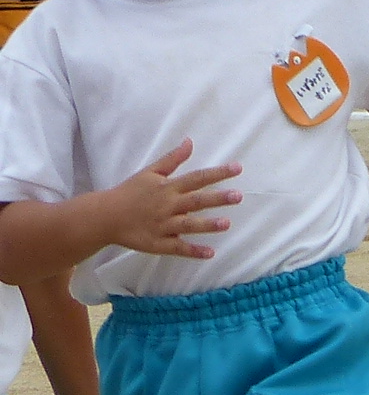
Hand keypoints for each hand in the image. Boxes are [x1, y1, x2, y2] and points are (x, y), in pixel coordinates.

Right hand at [102, 141, 240, 260]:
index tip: (238, 169)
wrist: (104, 216)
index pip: (197, 178)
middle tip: (238, 196)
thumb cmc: (130, 192)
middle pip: (195, 201)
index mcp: (167, 188)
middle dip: (217, 199)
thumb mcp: (150, 172)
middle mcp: (167, 206)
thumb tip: (190, 141)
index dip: (217, 173)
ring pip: (188, 226)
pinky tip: (210, 253)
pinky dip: (193, 252)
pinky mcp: (158, 244)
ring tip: (226, 224)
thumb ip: (172, 159)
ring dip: (207, 225)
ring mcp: (163, 226)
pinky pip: (177, 248)